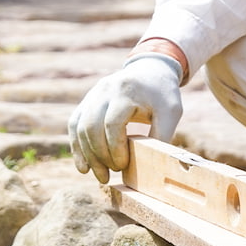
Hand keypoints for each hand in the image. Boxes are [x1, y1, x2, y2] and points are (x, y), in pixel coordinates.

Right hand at [68, 53, 183, 182]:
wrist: (149, 70)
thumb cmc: (162, 94)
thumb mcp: (170, 112)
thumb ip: (161, 135)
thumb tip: (153, 166)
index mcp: (126, 91)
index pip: (112, 124)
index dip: (115, 148)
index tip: (123, 165)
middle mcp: (105, 90)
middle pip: (92, 127)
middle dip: (100, 156)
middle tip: (111, 174)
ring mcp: (93, 95)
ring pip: (80, 128)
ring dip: (88, 156)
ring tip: (101, 176)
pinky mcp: (87, 101)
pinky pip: (74, 124)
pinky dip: (76, 147)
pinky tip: (83, 167)